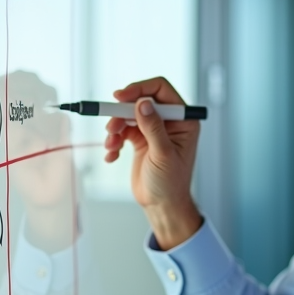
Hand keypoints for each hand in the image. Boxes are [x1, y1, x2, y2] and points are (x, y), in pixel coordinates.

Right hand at [103, 77, 201, 248]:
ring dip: (115, 128)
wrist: (161, 205)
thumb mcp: (163, 154)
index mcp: (183, 120)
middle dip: (122, 112)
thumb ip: (153, 127)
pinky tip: (112, 156)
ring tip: (111, 145)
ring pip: (127, 115)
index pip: (160, 90)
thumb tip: (143, 102)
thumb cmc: (171, 183)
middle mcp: (169, 121)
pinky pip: (122, 130)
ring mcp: (153, 130)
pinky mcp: (140, 140)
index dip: (139, 89)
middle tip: (110, 126)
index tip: (119, 97)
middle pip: (140, 100)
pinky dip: (114, 141)